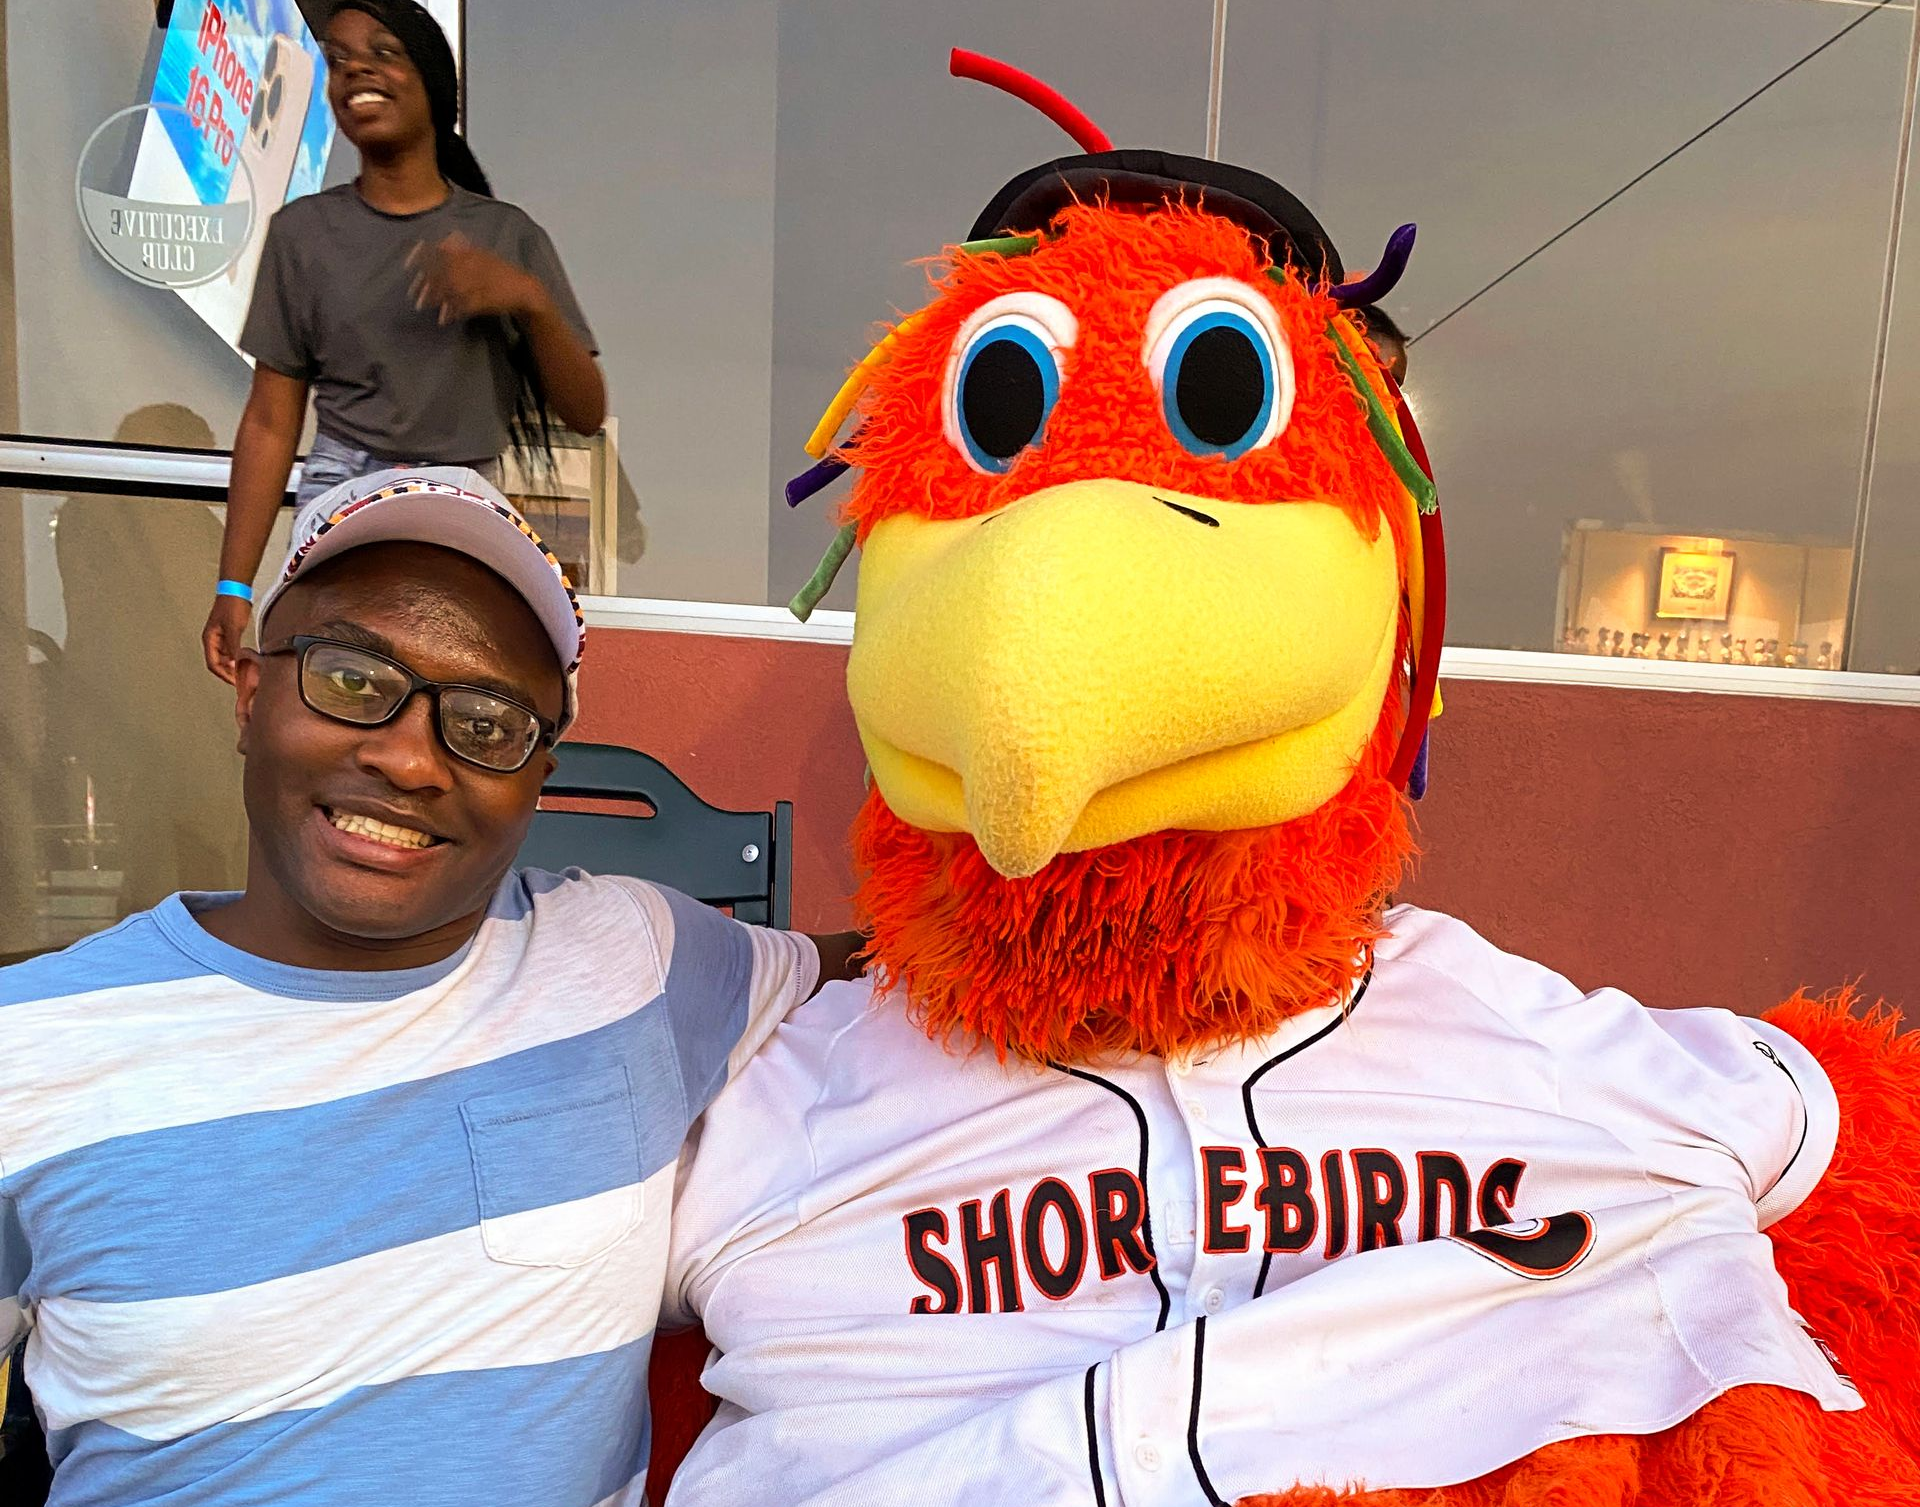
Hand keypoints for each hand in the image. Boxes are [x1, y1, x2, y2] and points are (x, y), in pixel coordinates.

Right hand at [203, 593, 251, 683]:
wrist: (237, 591)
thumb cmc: (232, 607)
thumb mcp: (234, 628)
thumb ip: (233, 646)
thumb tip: (234, 663)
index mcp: (209, 640)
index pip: (213, 664)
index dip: (223, 675)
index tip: (235, 683)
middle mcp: (213, 641)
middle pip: (218, 663)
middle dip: (228, 673)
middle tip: (242, 682)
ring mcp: (221, 638)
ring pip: (225, 658)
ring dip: (233, 667)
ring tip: (245, 675)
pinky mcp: (229, 635)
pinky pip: (231, 651)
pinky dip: (237, 658)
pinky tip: (247, 663)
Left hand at [406, 233, 544, 324]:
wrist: (525, 290)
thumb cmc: (501, 273)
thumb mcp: (482, 255)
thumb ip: (461, 249)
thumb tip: (441, 241)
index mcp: (472, 253)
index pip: (442, 250)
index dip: (423, 255)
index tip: (407, 263)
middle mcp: (474, 265)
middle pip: (442, 271)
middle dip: (426, 282)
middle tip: (412, 292)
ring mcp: (479, 283)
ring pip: (450, 289)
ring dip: (434, 298)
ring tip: (421, 304)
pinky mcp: (485, 300)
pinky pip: (463, 306)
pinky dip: (451, 312)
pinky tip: (442, 318)